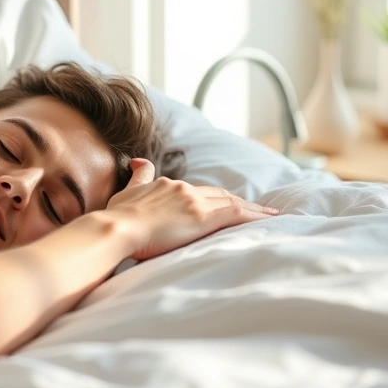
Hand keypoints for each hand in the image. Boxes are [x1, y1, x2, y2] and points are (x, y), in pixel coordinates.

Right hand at [105, 158, 277, 260]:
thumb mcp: (127, 191)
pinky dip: (254, 216)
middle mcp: (184, 190)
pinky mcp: (202, 217)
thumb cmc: (117, 216)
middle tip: (258, 208)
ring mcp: (194, 202)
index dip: (216, 196)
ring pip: (232, 203)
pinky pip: (236, 215)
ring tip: (270, 215)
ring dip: (253, 209)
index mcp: (168, 185)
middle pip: (219, 195)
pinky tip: (267, 220)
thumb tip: (138, 160)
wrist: (116, 227)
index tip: (228, 201)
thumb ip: (138, 176)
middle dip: (239, 201)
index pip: (199, 191)